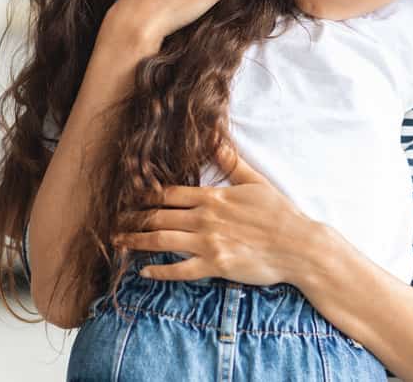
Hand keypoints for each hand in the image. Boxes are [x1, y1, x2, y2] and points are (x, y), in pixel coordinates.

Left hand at [110, 142, 324, 286]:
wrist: (298, 246)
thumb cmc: (279, 213)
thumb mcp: (256, 182)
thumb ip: (232, 163)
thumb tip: (216, 140)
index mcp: (213, 197)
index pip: (170, 193)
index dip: (146, 194)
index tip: (128, 196)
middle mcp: (205, 218)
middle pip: (159, 216)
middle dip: (134, 218)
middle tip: (114, 221)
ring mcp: (209, 243)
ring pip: (163, 240)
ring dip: (137, 241)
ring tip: (120, 242)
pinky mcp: (215, 266)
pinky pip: (180, 270)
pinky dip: (159, 271)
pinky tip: (144, 272)